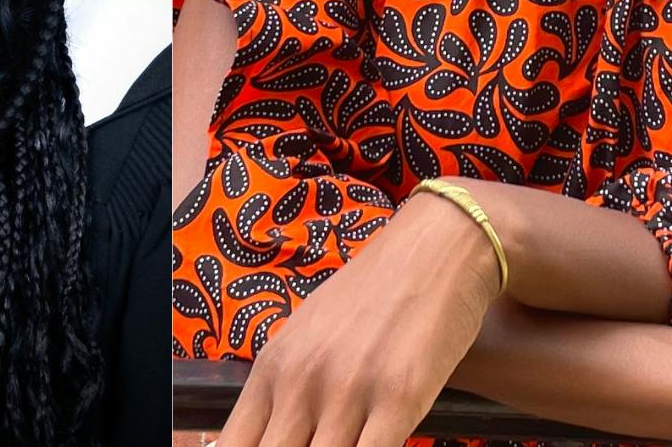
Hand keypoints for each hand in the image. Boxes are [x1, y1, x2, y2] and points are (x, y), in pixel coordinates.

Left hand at [217, 189, 503, 446]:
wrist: (437, 245)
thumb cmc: (376, 290)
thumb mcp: (310, 332)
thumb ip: (285, 387)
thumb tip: (269, 436)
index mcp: (273, 367)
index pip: (233, 446)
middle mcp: (301, 381)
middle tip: (315, 446)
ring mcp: (348, 391)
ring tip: (347, 446)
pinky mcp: (400, 398)